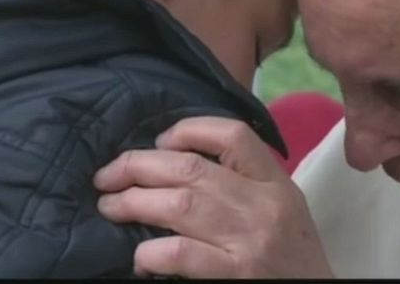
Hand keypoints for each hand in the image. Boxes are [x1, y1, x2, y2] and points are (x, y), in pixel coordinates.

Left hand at [93, 117, 333, 277]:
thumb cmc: (292, 255)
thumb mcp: (282, 207)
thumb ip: (244, 183)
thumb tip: (175, 163)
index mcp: (275, 183)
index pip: (233, 135)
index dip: (188, 130)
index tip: (160, 143)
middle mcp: (264, 205)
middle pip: (191, 168)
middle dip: (137, 167)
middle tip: (107, 176)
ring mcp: (249, 240)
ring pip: (179, 205)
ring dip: (133, 203)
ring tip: (110, 207)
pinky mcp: (236, 274)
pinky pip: (181, 253)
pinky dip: (151, 252)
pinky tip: (141, 257)